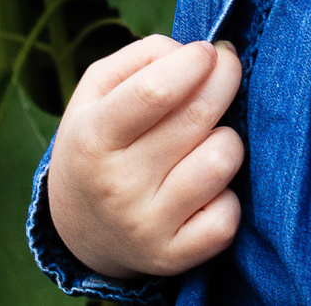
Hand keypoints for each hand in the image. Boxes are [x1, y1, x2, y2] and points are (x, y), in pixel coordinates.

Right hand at [46, 34, 245, 280]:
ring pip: (223, 159)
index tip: (208, 53)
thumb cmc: (103, 139)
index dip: (196, 61)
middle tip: (224, 74)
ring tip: (204, 142)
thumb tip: (201, 55)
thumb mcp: (99, 89)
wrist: (81, 228)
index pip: (157, 91)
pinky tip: (205, 191)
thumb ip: (146, 56)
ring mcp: (145, 226)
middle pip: (198, 116)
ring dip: (226, 140)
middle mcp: (116, 186)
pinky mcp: (173, 257)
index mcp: (93, 138)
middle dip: (225, 81)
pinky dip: (227, 196)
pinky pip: (229, 214)